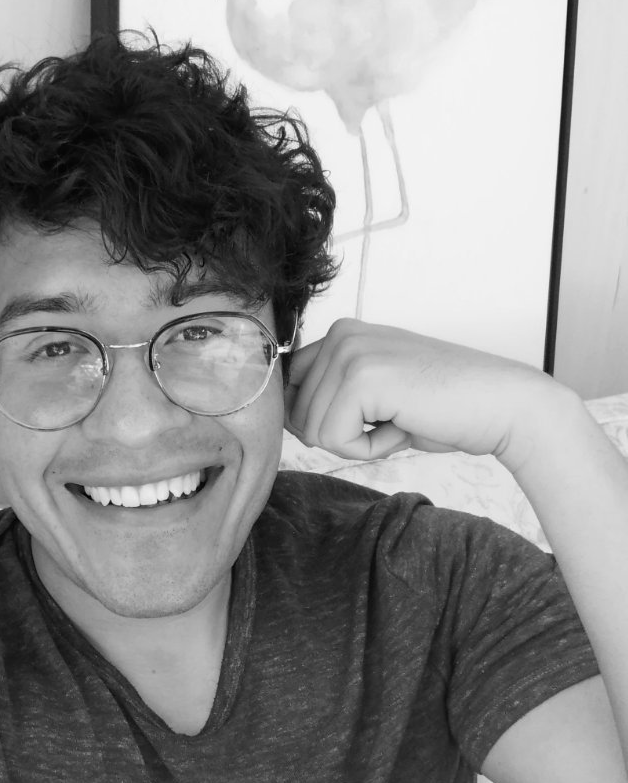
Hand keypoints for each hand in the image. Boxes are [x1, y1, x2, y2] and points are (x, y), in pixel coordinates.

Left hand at [284, 318, 562, 467]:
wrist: (502, 406)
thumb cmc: (443, 407)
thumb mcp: (374, 395)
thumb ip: (330, 396)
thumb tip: (281, 418)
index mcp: (341, 333)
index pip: (289, 390)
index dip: (320, 419)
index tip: (370, 415)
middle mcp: (340, 334)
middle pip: (297, 415)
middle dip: (342, 434)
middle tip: (394, 417)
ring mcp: (349, 352)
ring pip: (313, 431)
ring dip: (359, 442)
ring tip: (402, 419)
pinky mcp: (361, 377)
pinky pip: (334, 439)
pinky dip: (369, 449)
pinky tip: (404, 425)